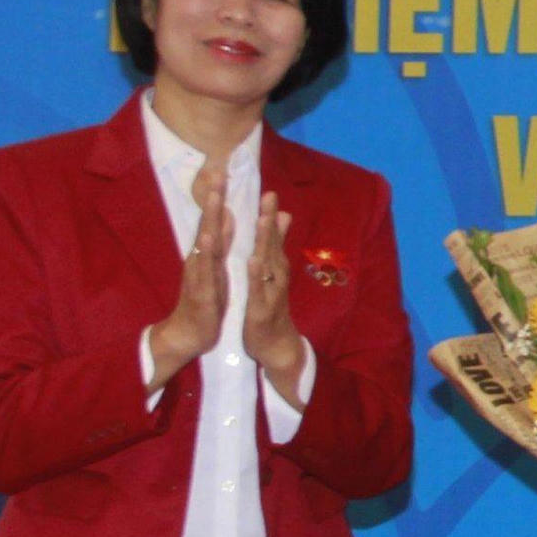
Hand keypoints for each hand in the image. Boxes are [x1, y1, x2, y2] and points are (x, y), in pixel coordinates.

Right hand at [144, 154, 232, 382]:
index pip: (214, 218)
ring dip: (210, 221)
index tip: (224, 168)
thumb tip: (227, 214)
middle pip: (207, 224)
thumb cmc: (205, 298)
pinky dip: (206, 258)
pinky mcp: (201, 293)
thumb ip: (222, 241)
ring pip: (205, 245)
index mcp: (208, 253)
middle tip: (218, 172)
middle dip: (213, 198)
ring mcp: (199, 275)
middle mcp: (200, 259)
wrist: (188, 334)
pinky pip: (204, 274)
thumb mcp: (217, 266)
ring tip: (215, 199)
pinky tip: (208, 242)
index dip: (219, 194)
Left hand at [246, 193, 308, 403]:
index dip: (269, 214)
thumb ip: (276, 246)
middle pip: (272, 244)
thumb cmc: (271, 306)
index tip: (268, 191)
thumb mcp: (274, 274)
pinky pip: (258, 290)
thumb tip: (283, 217)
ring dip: (266, 242)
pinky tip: (252, 261)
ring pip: (268, 264)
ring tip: (262, 221)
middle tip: (270, 197)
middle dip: (270, 220)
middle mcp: (275, 276)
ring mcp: (270, 292)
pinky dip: (256, 275)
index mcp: (273, 267)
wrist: (277, 345)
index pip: (271, 237)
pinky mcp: (261, 309)